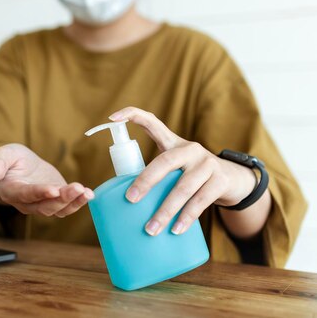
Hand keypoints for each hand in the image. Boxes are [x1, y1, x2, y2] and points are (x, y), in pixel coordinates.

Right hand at [0, 143, 93, 217]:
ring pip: (57, 209)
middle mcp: (26, 203)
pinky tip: (89, 194)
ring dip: (73, 202)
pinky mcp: (54, 201)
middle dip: (61, 198)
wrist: (20, 165)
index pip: (26, 194)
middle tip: (76, 188)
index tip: (53, 189)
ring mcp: (41, 204)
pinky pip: (67, 207)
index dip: (39, 193)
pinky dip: (78, 203)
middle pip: (44, 206)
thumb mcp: (2, 155)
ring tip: (85, 192)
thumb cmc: (10, 159)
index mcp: (11, 191)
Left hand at [108, 107, 255, 235]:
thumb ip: (154, 175)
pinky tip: (176, 230)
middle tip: (131, 199)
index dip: (132, 115)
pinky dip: (186, 217)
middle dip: (146, 181)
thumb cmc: (192, 175)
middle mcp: (190, 149)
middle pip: (165, 162)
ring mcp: (207, 164)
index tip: (113, 117)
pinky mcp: (220, 181)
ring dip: (166, 211)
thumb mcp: (175, 167)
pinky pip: (200, 201)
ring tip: (151, 229)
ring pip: (183, 188)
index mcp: (173, 143)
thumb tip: (121, 202)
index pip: (152, 122)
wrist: (232, 180)